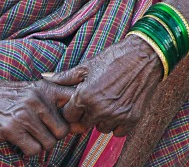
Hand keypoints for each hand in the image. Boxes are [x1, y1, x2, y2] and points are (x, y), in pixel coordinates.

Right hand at [0, 79, 72, 154]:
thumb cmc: (10, 96)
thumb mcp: (33, 88)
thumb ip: (53, 98)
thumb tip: (75, 116)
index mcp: (45, 88)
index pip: (73, 100)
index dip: (76, 114)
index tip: (72, 121)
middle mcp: (37, 100)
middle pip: (63, 130)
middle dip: (55, 135)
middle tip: (45, 132)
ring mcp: (24, 115)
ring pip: (50, 142)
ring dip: (42, 144)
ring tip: (32, 136)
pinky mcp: (12, 129)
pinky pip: (34, 149)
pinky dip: (30, 150)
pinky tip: (23, 141)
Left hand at [44, 35, 162, 136]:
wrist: (143, 56)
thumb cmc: (112, 59)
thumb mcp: (86, 66)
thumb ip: (64, 77)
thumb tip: (44, 77)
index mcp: (85, 96)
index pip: (68, 116)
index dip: (71, 109)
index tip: (76, 103)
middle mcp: (100, 109)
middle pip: (83, 124)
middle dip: (84, 115)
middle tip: (91, 102)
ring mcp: (117, 115)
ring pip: (101, 129)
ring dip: (100, 120)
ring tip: (105, 104)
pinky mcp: (132, 119)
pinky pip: (118, 132)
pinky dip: (116, 124)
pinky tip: (117, 109)